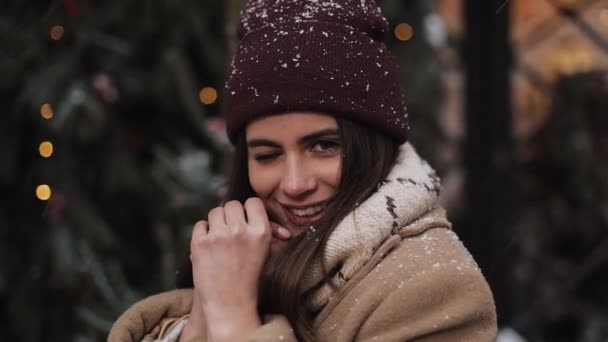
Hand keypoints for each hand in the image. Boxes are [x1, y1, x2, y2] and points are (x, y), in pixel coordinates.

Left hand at [189, 198, 278, 340]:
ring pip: (215, 211)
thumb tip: (252, 207)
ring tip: (219, 239)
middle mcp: (240, 231)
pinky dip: (203, 233)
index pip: (253, 202)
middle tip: (231, 230)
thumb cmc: (250, 279)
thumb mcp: (265, 252)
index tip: (245, 219)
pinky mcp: (200, 244)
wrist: (230, 305)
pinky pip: (200, 225)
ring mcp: (219, 236)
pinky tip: (209, 247)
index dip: (248, 210)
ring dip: (216, 222)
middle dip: (231, 215)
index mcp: (261, 232)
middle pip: (232, 204)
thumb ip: (262, 228)